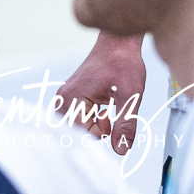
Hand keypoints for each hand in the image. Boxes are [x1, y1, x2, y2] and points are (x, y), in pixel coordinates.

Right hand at [56, 33, 147, 155]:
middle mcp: (64, 98)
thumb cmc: (122, 62)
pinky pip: (79, 118)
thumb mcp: (130, 96)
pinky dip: (93, 118)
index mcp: (73, 98)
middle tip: (108, 112)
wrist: (119, 43)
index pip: (82, 135)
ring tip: (106, 109)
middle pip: (77, 132)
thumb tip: (121, 150)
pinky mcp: (72, 95)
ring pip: (78, 126)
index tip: (111, 117)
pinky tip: (103, 106)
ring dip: (94, 124)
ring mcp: (66, 96)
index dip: (102, 132)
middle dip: (96, 129)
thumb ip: (125, 125)